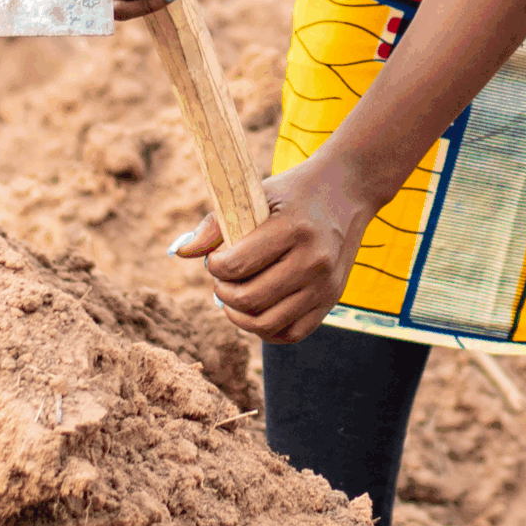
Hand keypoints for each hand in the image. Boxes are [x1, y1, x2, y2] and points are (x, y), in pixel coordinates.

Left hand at [169, 152, 379, 343]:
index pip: (236, 265)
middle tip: (222, 279)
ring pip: (269, 324)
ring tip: (234, 298)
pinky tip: (256, 311)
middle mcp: (313, 261)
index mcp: (292, 229)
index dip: (214, 266)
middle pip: (250, 299)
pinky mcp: (332, 300)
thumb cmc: (293, 193)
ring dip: (240, 317)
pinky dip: (267, 330)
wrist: (347, 191)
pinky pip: (293, 333)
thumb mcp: (257, 194)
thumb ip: (216, 223)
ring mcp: (325, 285)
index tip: (216, 257)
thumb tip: (179, 252)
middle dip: (223, 293)